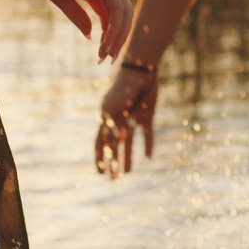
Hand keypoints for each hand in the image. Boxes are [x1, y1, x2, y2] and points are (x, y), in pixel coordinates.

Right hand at [29, 0, 133, 62]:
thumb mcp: (63, 1)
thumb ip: (78, 17)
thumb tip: (90, 35)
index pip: (109, 18)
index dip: (107, 37)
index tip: (100, 55)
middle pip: (120, 18)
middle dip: (116, 40)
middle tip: (107, 60)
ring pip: (123, 16)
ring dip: (118, 37)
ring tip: (108, 55)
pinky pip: (117, 11)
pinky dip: (115, 28)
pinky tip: (107, 43)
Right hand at [95, 62, 156, 178]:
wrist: (141, 69)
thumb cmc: (124, 86)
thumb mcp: (114, 106)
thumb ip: (112, 124)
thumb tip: (113, 144)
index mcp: (107, 118)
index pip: (101, 142)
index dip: (100, 157)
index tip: (100, 172)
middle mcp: (119, 120)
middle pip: (115, 146)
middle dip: (114, 162)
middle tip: (114, 179)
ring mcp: (132, 118)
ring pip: (129, 142)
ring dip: (128, 157)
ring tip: (128, 172)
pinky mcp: (147, 115)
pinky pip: (147, 133)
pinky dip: (147, 144)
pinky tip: (148, 156)